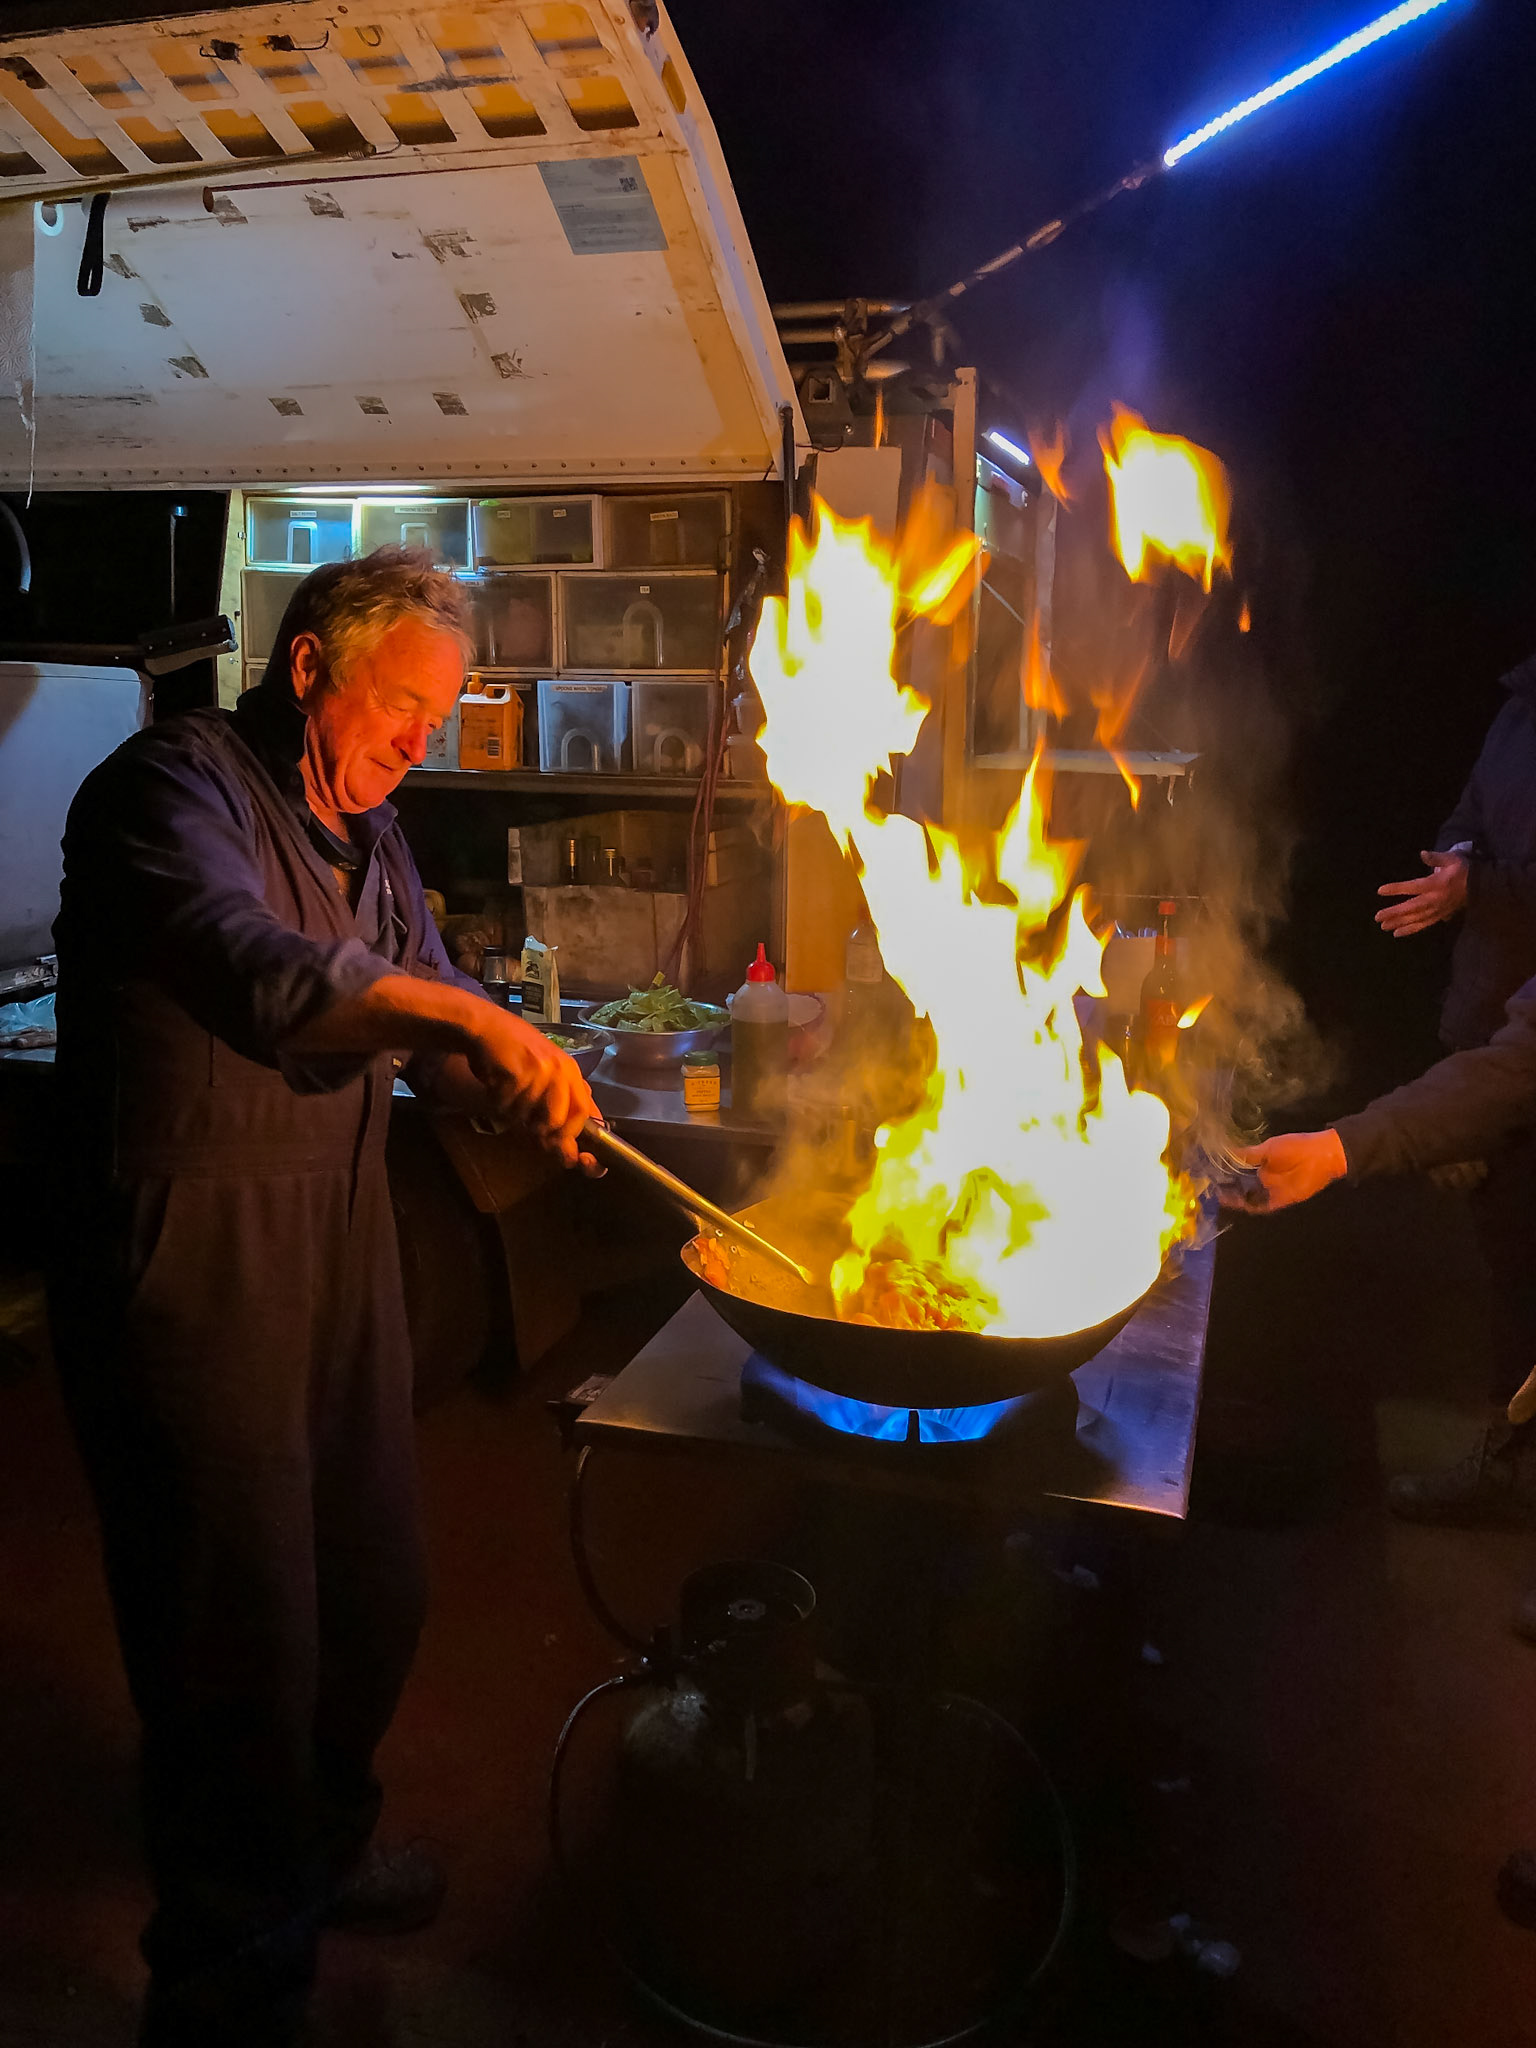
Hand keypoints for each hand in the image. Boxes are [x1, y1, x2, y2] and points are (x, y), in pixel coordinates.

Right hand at [465, 1011, 600, 1172]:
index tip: (574, 1158)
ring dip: (514, 1113)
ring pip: (528, 1118)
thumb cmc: (515, 1053)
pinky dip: (498, 1103)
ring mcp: (538, 1072)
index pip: (584, 1112)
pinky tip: (496, 1083)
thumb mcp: (547, 1072)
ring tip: (508, 1091)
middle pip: (558, 1122)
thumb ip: (563, 1101)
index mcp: (570, 1072)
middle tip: (526, 1123)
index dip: (576, 1137)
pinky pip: (506, 1107)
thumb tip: (574, 1143)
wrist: (485, 1026)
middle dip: (541, 1132)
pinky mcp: (515, 1074)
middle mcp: (559, 1071)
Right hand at [1220, 1130, 1347, 1213]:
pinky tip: (1239, 1204)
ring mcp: (1271, 1190)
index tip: (1210, 1173)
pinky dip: (1251, 1207)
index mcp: (1261, 1163)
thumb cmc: (1295, 1147)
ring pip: (1249, 1197)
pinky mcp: (1280, 1200)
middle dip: (1228, 1188)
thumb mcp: (1268, 1148)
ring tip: (1220, 1197)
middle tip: (1211, 1189)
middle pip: (1242, 1186)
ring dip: (1237, 1199)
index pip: (1239, 1171)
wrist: (1320, 1157)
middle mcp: (1264, 1177)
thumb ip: (1248, 1154)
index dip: (1226, 1173)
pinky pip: (1263, 1207)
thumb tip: (1225, 1152)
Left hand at [1376, 850, 1467, 936]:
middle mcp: (1435, 899)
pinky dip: (1411, 930)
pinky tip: (1397, 933)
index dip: (1397, 889)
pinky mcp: (1439, 916)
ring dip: (1399, 923)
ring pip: (1416, 919)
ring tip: (1384, 926)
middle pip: (1411, 907)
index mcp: (1436, 884)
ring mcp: (1437, 910)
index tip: (1380, 891)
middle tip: (1377, 917)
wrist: (1481, 886)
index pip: (1413, 887)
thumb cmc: (1463, 869)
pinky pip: (1424, 925)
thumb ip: (1436, 858)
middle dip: (1394, 913)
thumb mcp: (1452, 859)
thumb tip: (1423, 854)